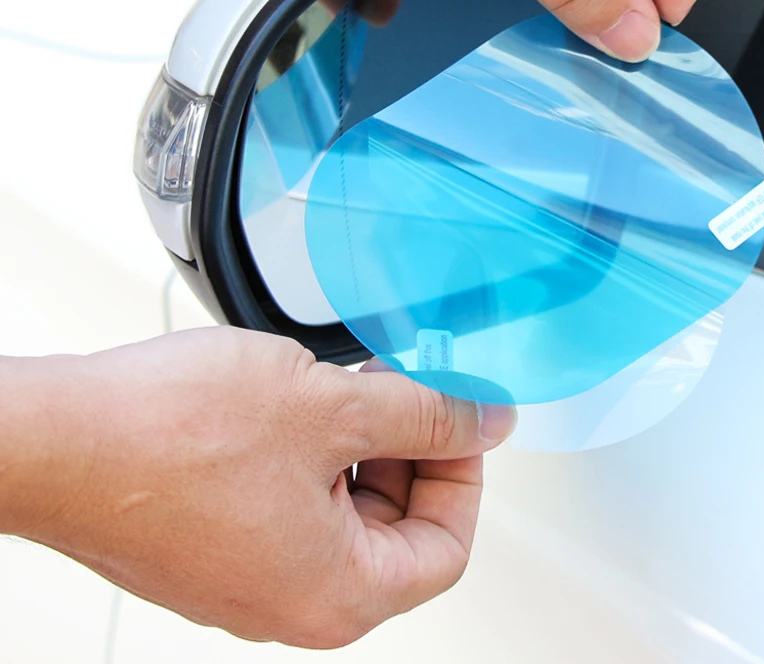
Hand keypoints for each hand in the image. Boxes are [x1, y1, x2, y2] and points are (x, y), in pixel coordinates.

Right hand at [0, 329, 514, 647]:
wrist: (57, 435)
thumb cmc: (172, 435)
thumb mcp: (333, 406)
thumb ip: (427, 413)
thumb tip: (488, 420)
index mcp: (337, 593)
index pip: (446, 547)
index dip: (466, 471)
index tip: (458, 416)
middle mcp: (293, 601)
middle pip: (397, 527)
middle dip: (411, 445)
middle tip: (400, 384)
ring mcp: (249, 574)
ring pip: (344, 507)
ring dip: (361, 440)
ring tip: (343, 381)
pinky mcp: (215, 541)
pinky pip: (293, 499)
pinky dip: (313, 448)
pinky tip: (298, 398)